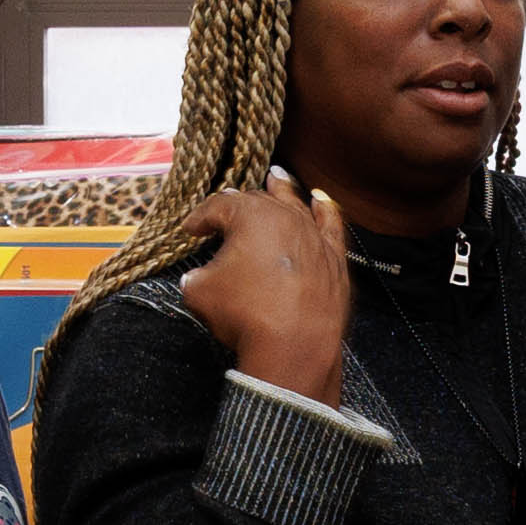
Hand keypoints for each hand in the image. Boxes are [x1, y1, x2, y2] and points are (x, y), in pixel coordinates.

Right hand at [173, 172, 353, 405]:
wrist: (295, 346)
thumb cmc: (245, 314)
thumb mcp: (200, 292)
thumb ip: (196, 276)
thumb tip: (198, 278)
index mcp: (249, 215)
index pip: (218, 206)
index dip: (200, 217)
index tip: (190, 230)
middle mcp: (285, 216)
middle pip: (258, 201)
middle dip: (239, 205)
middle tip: (226, 213)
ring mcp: (314, 235)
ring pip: (295, 205)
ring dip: (282, 192)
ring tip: (276, 178)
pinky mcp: (335, 258)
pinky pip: (330, 225)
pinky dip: (325, 211)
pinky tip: (320, 201)